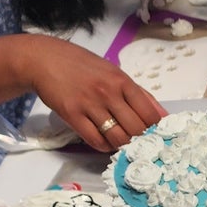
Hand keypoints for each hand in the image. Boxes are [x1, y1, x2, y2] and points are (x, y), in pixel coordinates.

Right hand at [17, 35, 164, 153]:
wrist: (43, 59)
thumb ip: (138, 93)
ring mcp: (90, 104)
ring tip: (120, 142)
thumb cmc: (81, 66)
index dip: (156, 130)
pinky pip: (95, 140)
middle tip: (138, 143)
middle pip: (136, 129)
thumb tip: (162, 115)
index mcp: (122, 81)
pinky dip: (104, 146)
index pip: (149, 114)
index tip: (155, 135)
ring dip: (122, 145)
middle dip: (141, 140)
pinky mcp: (72, 114)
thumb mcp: (113, 72)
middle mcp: (108, 92)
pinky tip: (104, 141)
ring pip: (117, 138)